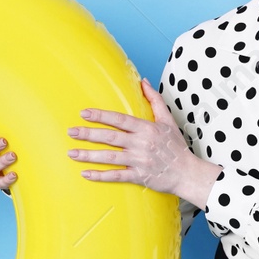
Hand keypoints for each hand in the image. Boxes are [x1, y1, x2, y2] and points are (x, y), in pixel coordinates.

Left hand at [69, 78, 212, 201]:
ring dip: (89, 155)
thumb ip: (155, 100)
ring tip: (72, 153)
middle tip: (71, 132)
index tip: (84, 114)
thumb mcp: (168, 120)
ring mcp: (139, 161)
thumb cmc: (177, 147)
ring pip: (110, 157)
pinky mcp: (139, 176)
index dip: (101, 116)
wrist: (188, 173)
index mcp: (147, 129)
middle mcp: (141, 144)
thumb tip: (144, 82)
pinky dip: (101, 175)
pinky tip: (86, 173)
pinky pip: (117, 176)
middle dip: (89, 134)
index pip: (120, 120)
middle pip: (111, 137)